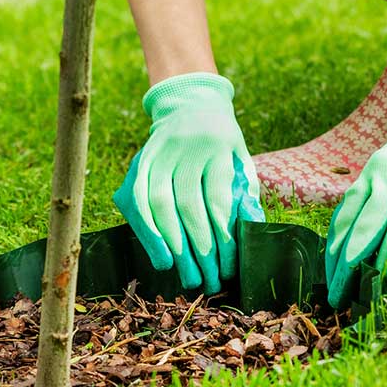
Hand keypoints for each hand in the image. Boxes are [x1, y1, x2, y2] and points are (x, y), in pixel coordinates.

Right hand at [114, 72, 263, 292]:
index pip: (218, 200)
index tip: (228, 269)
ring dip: (171, 246)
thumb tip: (249, 230)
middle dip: (197, 250)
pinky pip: (136, 200)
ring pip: (158, 205)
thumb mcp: (242, 161)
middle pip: (188, 207)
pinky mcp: (139, 161)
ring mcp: (157, 153)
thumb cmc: (223, 143)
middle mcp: (185, 148)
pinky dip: (147, 231)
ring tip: (184, 276)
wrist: (191, 104)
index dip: (222, 239)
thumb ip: (245, 193)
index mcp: (218, 147)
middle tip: (207, 282)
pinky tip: (161, 256)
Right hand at [324, 63, 386, 305]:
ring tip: (331, 287)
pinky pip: (349, 205)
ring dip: (338, 257)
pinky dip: (338, 233)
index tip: (379, 291)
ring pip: (354, 219)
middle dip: (356, 271)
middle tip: (342, 301)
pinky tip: (331, 257)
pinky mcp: (372, 168)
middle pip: (375, 232)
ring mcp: (386, 173)